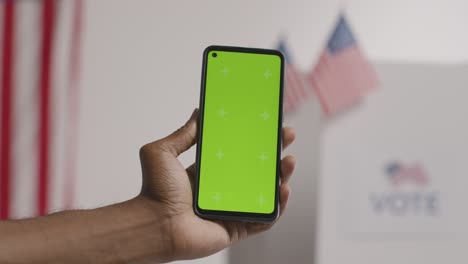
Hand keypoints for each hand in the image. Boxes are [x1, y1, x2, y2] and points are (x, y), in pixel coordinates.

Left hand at [138, 109, 295, 261]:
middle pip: (257, 170)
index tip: (267, 123)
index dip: (255, 139)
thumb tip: (197, 112)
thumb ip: (182, 133)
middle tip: (287, 136)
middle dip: (275, 152)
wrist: (153, 224)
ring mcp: (232, 209)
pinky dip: (278, 206)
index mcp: (209, 173)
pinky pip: (264, 219)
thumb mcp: (164, 152)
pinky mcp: (237, 228)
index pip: (238, 153)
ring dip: (282, 176)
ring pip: (266, 193)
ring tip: (289, 161)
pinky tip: (284, 189)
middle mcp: (223, 190)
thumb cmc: (154, 191)